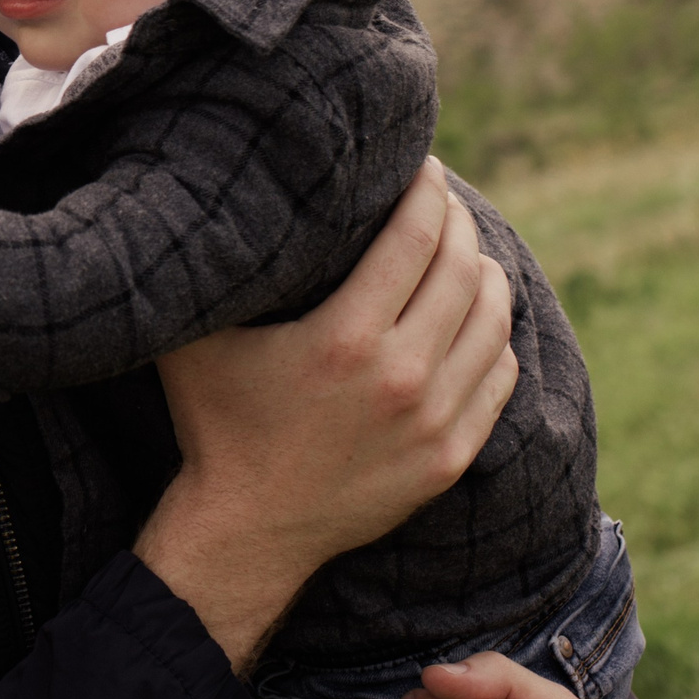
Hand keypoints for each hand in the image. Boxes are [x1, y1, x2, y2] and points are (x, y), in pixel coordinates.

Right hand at [136, 160, 517, 667]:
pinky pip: (499, 375)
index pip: (417, 238)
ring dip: (483, 275)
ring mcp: (434, 421)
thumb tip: (219, 205)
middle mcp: (401, 377)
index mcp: (345, 339)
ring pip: (494, 320)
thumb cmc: (216, 424)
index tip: (424, 167)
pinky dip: (493, 337)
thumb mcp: (199, 342)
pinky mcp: (450, 457)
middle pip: (463, 270)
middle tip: (442, 205)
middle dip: (458, 224)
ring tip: (462, 255)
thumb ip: (218, 278)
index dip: (427, 191)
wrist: (246, 531)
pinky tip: (470, 320)